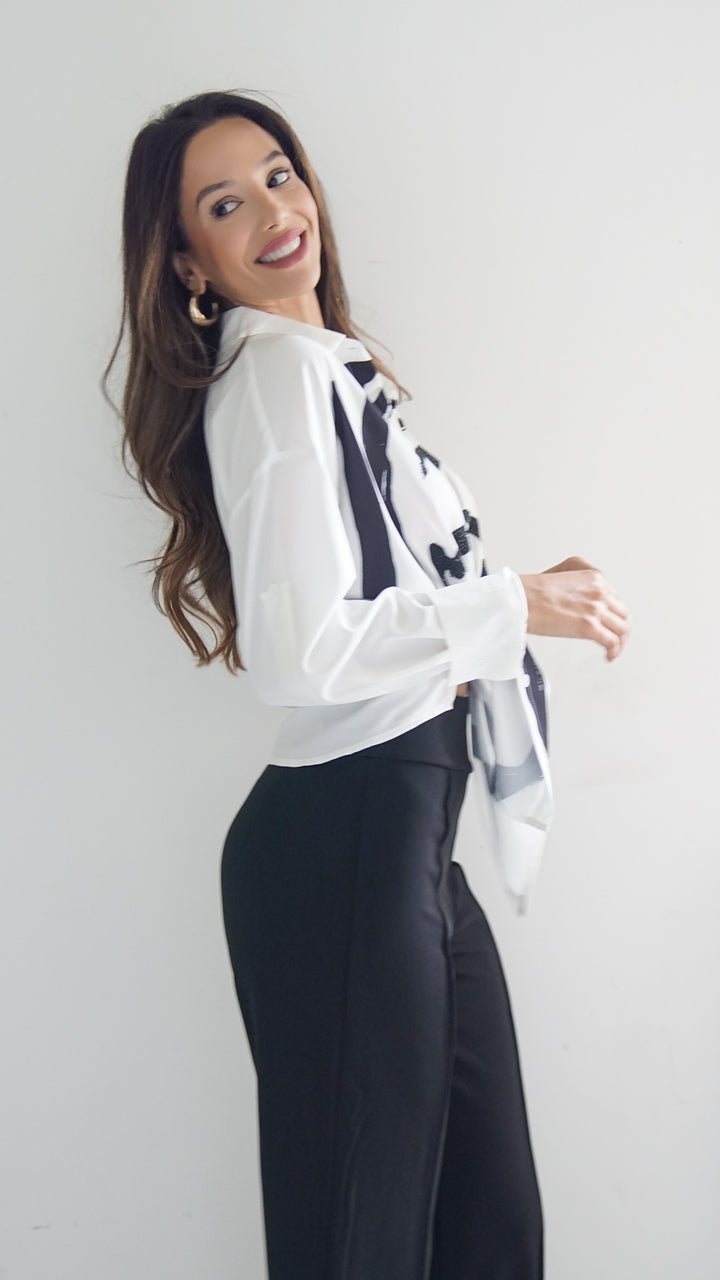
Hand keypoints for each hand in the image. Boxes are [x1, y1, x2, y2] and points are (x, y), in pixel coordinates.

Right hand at [517, 556, 631, 661]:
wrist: (520, 600)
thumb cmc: (531, 591)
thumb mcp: (561, 574)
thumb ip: (578, 582)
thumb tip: (582, 598)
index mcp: (593, 578)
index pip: (616, 599)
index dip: (615, 614)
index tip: (611, 623)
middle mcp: (598, 591)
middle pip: (623, 613)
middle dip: (621, 629)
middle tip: (616, 639)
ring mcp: (595, 608)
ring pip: (622, 629)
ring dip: (620, 643)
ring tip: (614, 650)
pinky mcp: (589, 626)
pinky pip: (612, 642)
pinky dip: (614, 652)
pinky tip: (608, 656)